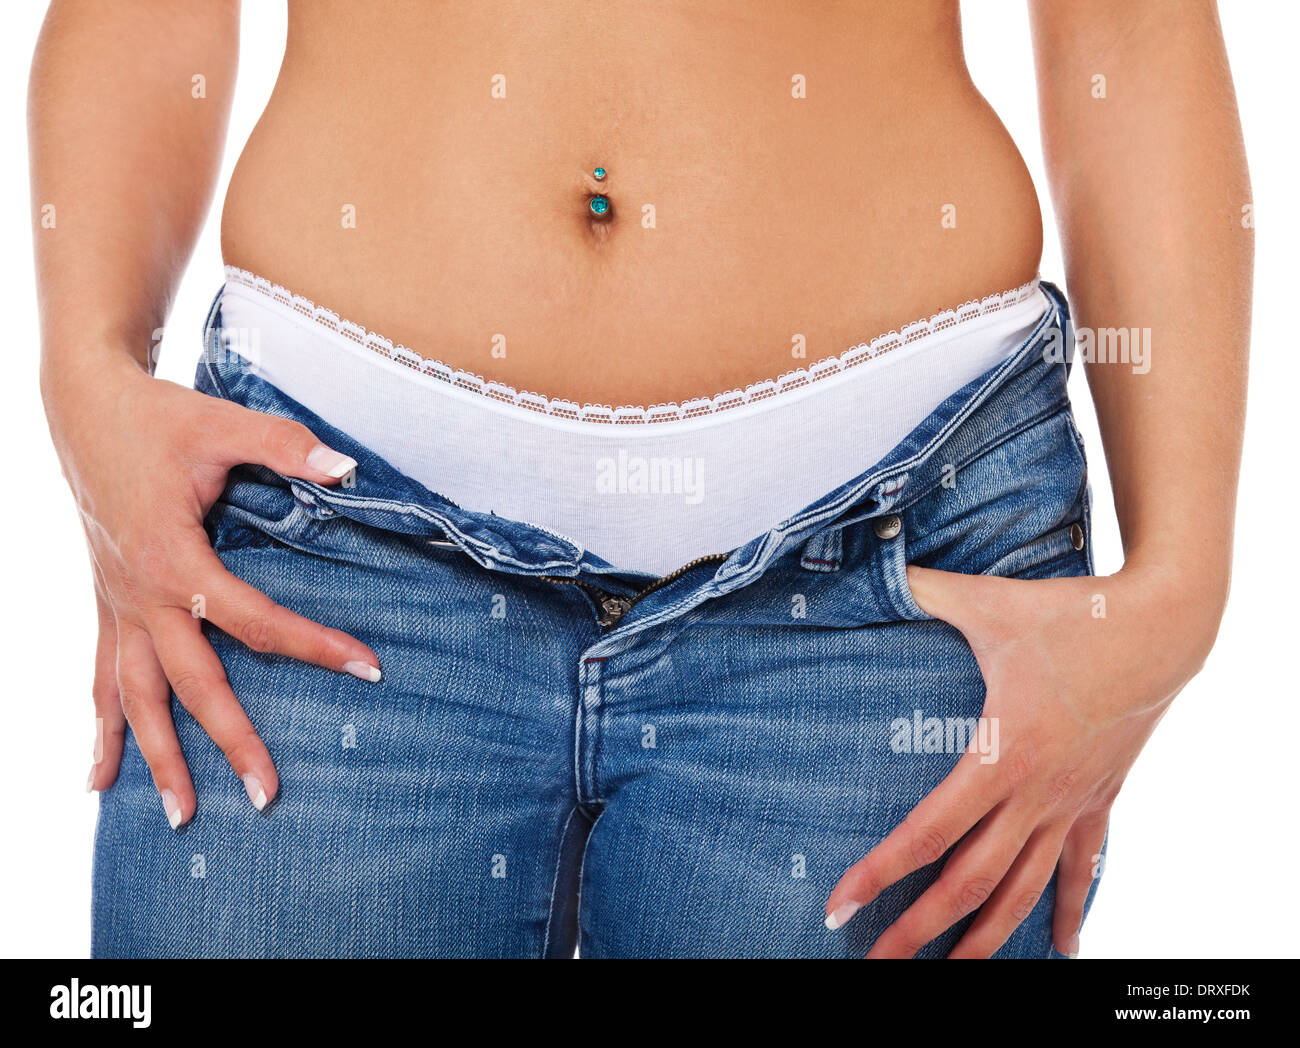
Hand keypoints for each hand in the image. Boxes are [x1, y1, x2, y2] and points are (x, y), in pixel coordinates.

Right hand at [48, 354, 380, 826]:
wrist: (84, 408)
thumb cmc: (158, 419)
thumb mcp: (223, 424)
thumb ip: (285, 446)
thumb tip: (347, 469)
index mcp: (174, 558)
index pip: (254, 619)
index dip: (314, 645)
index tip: (367, 667)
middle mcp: (140, 596)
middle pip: (191, 683)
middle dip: (230, 741)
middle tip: (267, 795)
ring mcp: (118, 607)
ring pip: (135, 699)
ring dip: (157, 759)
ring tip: (182, 816)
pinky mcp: (106, 606)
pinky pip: (100, 680)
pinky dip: (101, 730)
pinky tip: (98, 779)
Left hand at [824, 563, 1222, 957]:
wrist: (1163, 627)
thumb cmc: (1070, 615)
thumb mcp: (987, 602)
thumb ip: (923, 588)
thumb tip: (874, 564)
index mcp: (1001, 754)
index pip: (929, 832)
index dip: (881, 872)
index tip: (841, 904)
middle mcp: (1036, 794)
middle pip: (970, 883)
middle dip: (919, 929)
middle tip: (874, 965)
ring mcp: (1072, 804)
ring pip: (1023, 891)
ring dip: (986, 937)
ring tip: (950, 974)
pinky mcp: (1099, 800)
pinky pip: (1082, 871)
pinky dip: (1068, 913)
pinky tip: (1060, 953)